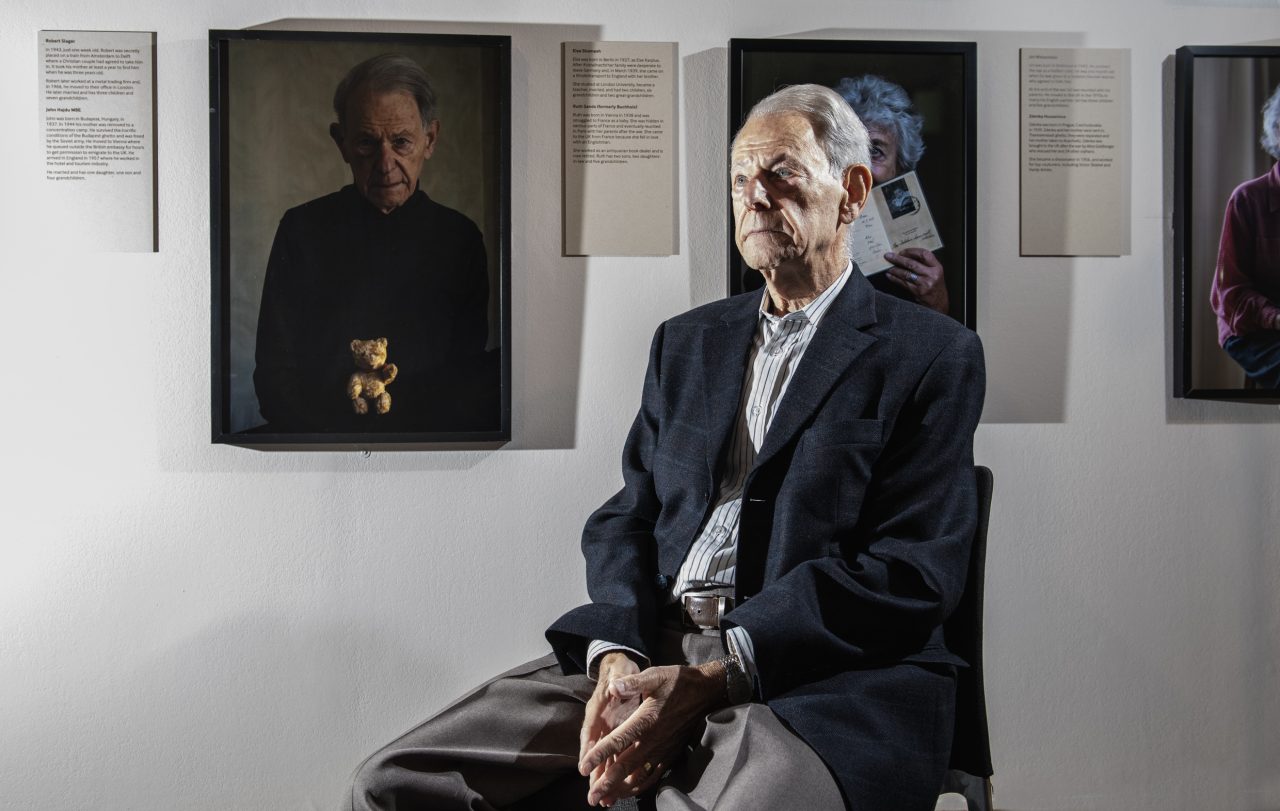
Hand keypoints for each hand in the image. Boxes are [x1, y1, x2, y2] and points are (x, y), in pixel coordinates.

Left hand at [579, 661, 726, 806]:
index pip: (617, 741)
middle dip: (606, 784)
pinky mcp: (670, 755)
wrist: (705, 692)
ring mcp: (662, 750)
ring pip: (638, 776)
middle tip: (591, 798)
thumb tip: (613, 686)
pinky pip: (652, 776)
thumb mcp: (655, 675)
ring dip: (621, 790)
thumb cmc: (677, 682)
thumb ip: (633, 682)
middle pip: (625, 766)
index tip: (584, 768)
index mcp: (645, 720)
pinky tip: (628, 792)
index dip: (599, 755)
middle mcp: (653, 740)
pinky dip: (638, 787)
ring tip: (605, 801)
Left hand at [884, 248, 949, 314]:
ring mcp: (924, 284)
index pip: (924, 254)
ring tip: (887, 266)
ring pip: (906, 273)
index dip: (912, 251)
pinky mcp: (917, 292)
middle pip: (912, 263)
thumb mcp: (936, 273)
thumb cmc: (936, 287)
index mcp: (937, 267)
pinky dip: (895, 278)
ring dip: (894, 269)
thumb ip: (925, 265)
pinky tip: (889, 275)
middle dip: (898, 259)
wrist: (939, 304)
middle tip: (888, 256)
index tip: (902, 251)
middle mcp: (932, 275)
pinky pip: (903, 283)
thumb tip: (906, 256)